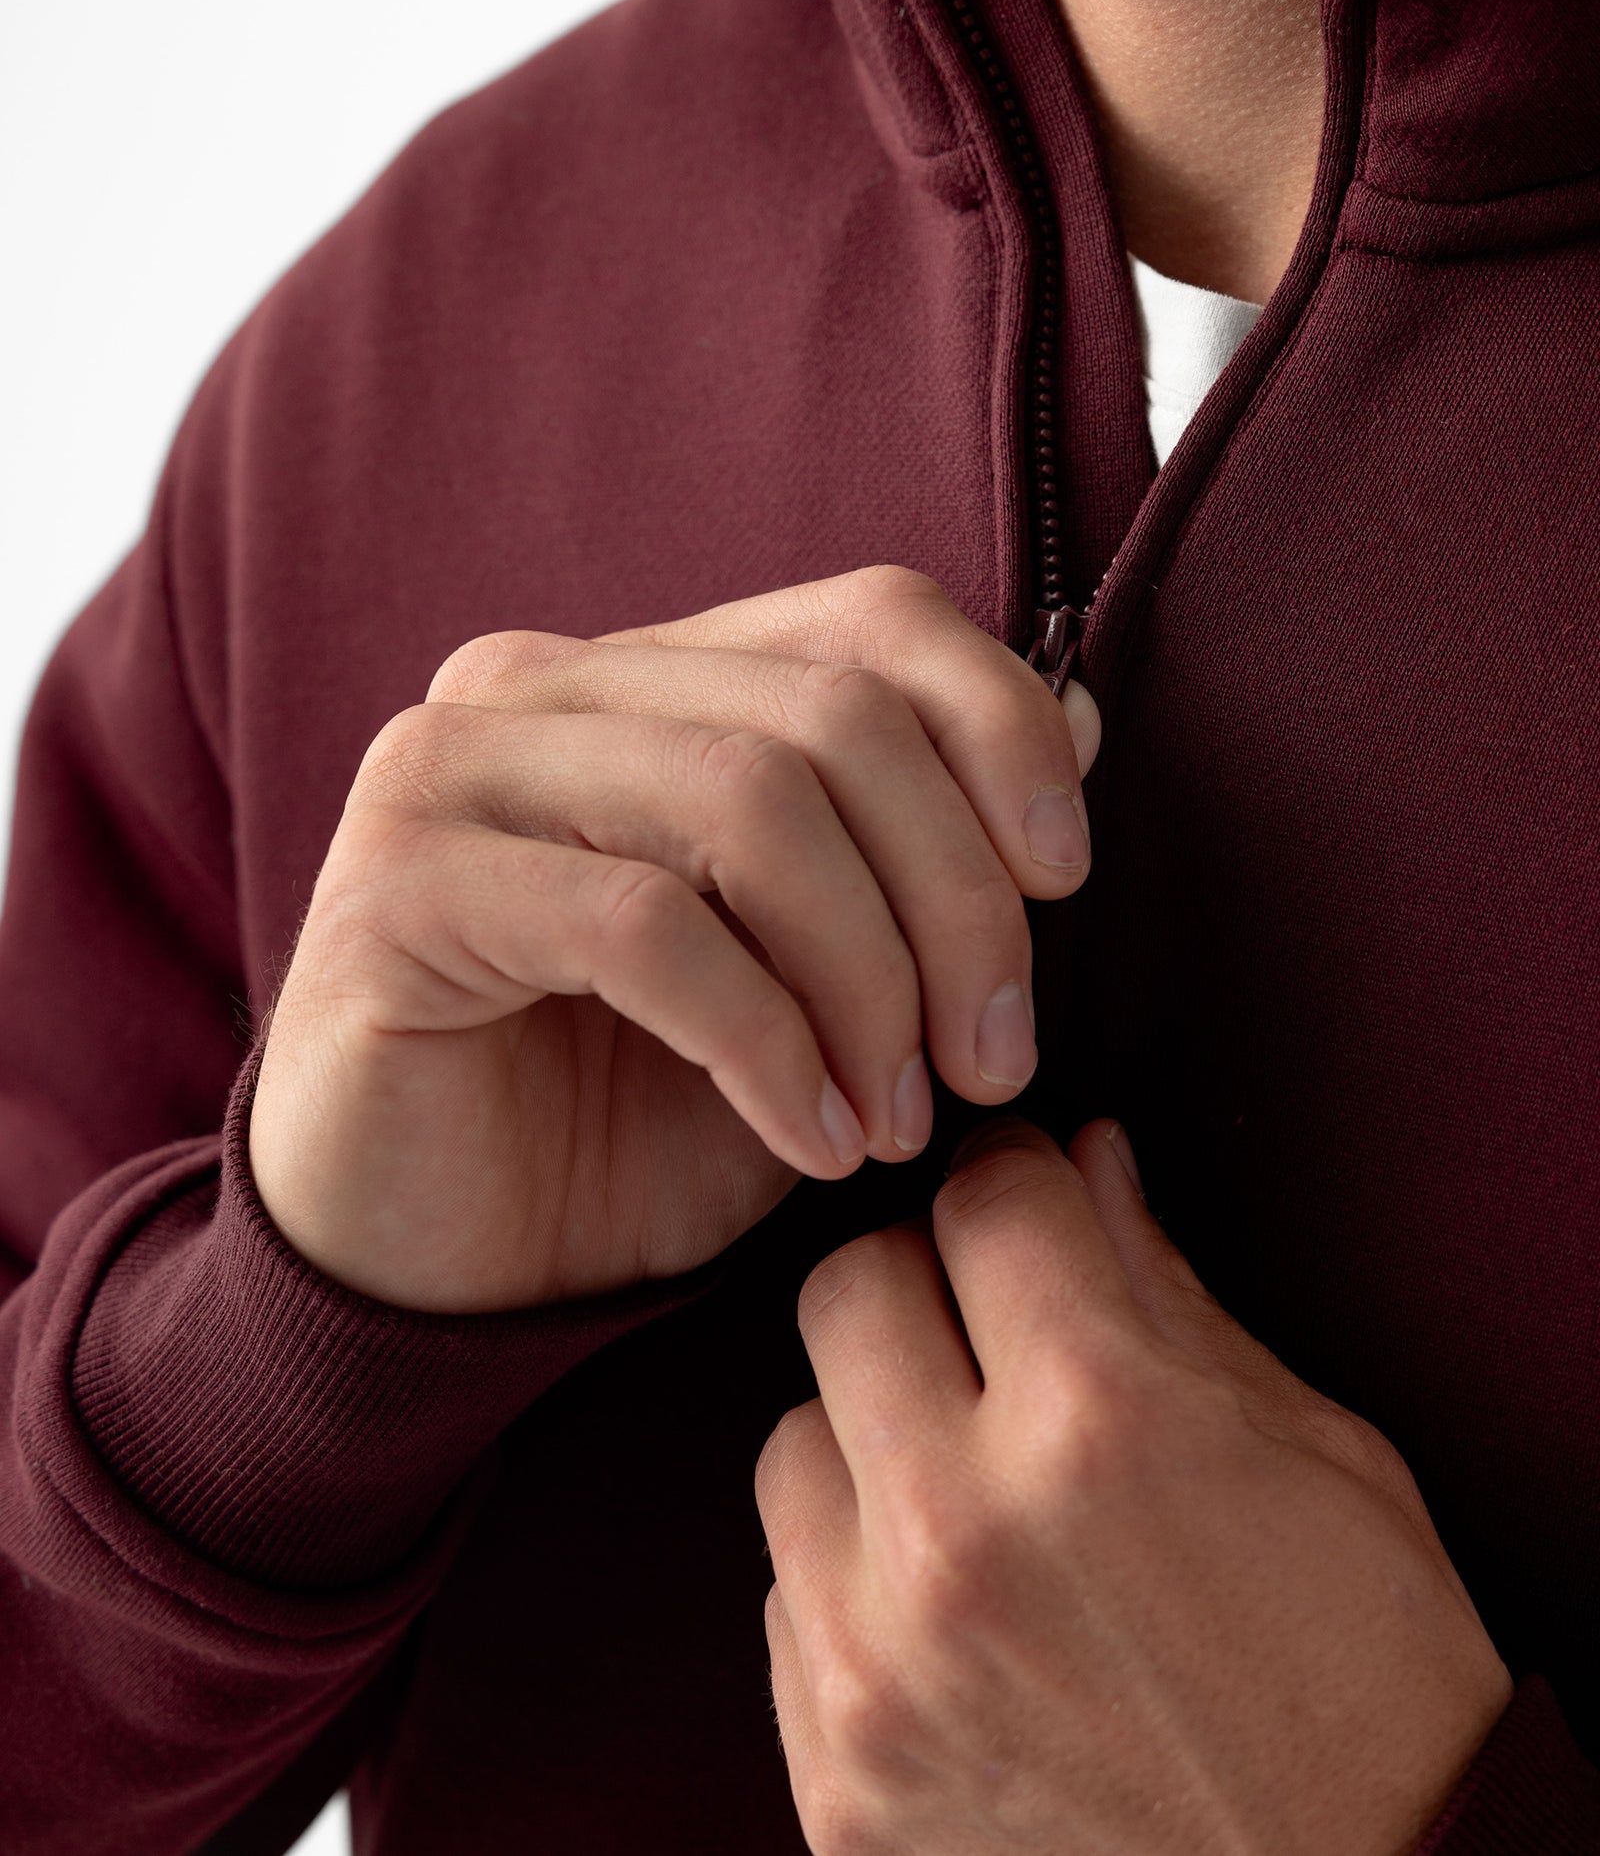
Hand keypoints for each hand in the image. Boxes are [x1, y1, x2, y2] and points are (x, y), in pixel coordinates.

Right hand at [248, 567, 1100, 1311]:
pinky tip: (811, 1139)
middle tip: (994, 1057)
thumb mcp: (822, 984)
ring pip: (745, 802)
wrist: (445, 1270)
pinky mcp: (398, 887)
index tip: (1066, 882)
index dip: (1002, 730)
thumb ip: (926, 847)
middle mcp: (539, 683)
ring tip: (899, 1117)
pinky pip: (644, 926)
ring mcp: (452, 771)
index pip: (869, 618)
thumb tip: (1084, 717)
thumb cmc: (638, 1120)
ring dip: (868, 980)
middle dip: (956, 899)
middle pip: (829, 717)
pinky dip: (768, 1043)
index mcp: (646, 674)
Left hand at [756, 1119, 1512, 1855]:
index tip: (1026, 1199)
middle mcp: (963, 1532)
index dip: (1016, 1181)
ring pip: (791, 1440)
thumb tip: (1081, 1163)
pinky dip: (853, 1579)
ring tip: (970, 1483)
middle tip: (987, 1325)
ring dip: (870, 1435)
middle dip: (923, 1280)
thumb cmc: (1368, 1674)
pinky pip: (787, 1598)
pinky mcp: (842, 1772)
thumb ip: (1162, 1285)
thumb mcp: (1307, 1444)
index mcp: (1100, 1420)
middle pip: (845, 1288)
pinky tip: (951, 1606)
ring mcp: (884, 1665)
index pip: (980, 1199)